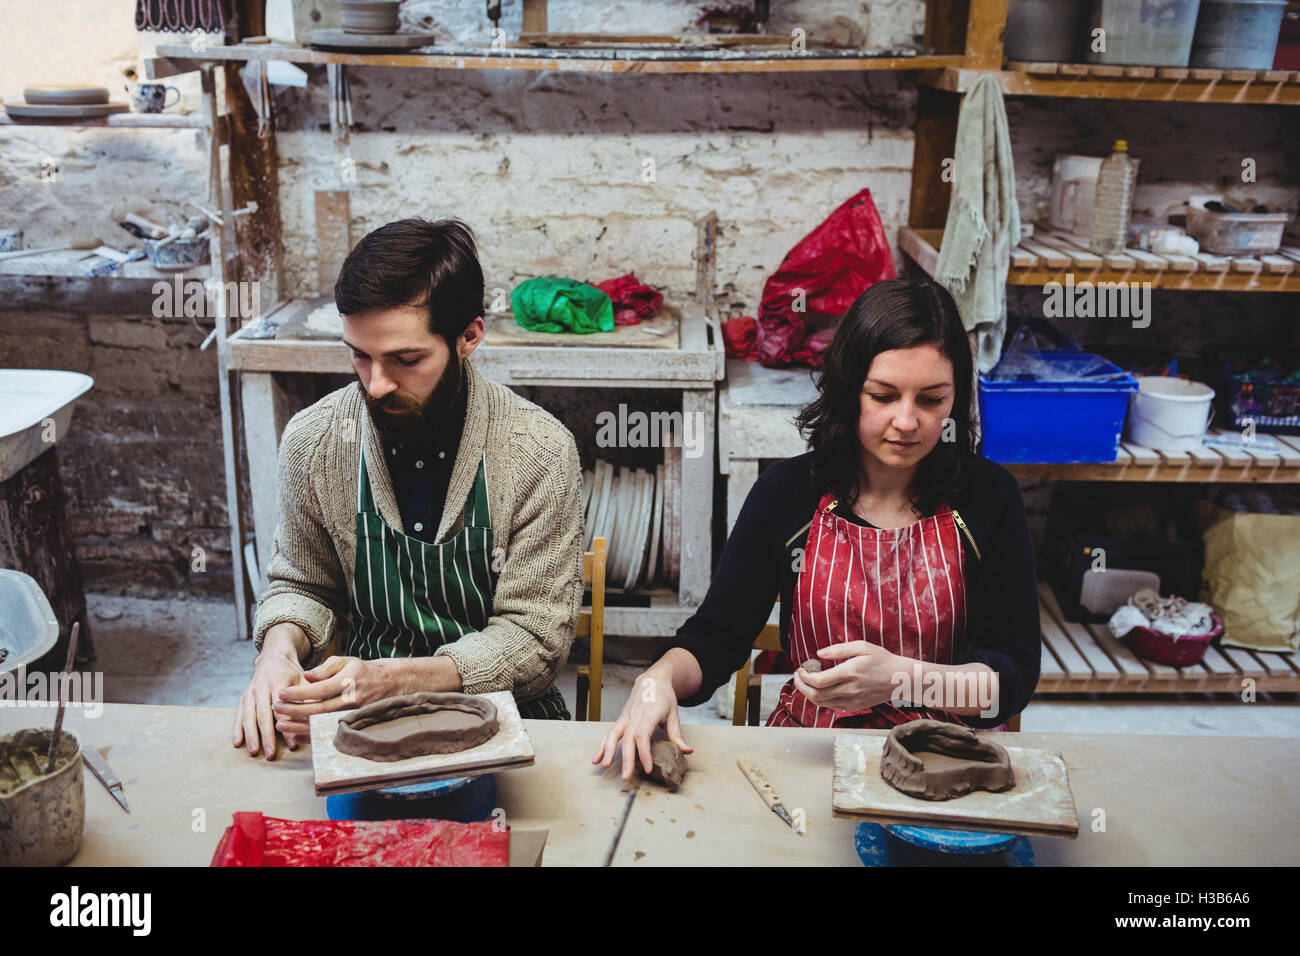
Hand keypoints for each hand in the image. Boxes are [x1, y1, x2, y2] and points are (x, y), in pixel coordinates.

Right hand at [232, 644, 306, 760]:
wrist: (273, 658)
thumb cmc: (292, 673)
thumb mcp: (304, 680)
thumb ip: (308, 698)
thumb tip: (314, 722)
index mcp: (278, 682)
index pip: (282, 708)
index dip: (286, 726)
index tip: (291, 743)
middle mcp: (261, 687)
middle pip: (263, 715)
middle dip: (266, 736)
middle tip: (270, 754)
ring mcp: (250, 692)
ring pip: (248, 716)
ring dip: (251, 735)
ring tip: (254, 752)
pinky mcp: (243, 697)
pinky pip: (238, 715)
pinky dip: (237, 729)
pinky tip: (238, 743)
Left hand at [272, 656, 398, 732]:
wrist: (387, 684)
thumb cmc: (361, 671)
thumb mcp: (345, 661)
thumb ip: (324, 668)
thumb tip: (306, 676)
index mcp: (348, 682)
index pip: (319, 689)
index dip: (299, 693)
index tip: (282, 694)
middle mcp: (351, 700)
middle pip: (318, 709)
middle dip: (294, 710)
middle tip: (276, 708)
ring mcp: (353, 715)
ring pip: (322, 724)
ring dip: (299, 726)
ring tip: (280, 725)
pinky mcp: (353, 725)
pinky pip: (329, 734)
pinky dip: (312, 737)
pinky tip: (296, 736)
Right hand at [592, 669, 692, 781]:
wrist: (652, 680)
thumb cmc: (664, 697)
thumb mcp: (674, 715)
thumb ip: (678, 735)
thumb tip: (688, 751)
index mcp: (649, 714)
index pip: (643, 735)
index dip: (644, 753)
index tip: (646, 768)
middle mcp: (634, 716)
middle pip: (628, 739)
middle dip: (625, 759)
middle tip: (625, 777)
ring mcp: (625, 718)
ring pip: (613, 734)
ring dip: (608, 751)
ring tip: (605, 766)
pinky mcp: (620, 720)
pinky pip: (609, 733)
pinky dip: (601, 745)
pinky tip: (597, 758)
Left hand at [793, 642, 902, 711]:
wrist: (900, 679)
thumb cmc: (882, 660)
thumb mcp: (862, 647)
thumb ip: (838, 650)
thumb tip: (819, 653)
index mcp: (850, 673)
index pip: (818, 681)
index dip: (803, 677)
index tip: (800, 669)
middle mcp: (849, 690)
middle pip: (816, 695)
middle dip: (801, 686)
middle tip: (798, 676)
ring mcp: (852, 701)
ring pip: (821, 703)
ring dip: (808, 694)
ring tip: (806, 682)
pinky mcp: (854, 707)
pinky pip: (831, 706)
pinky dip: (820, 699)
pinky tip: (820, 688)